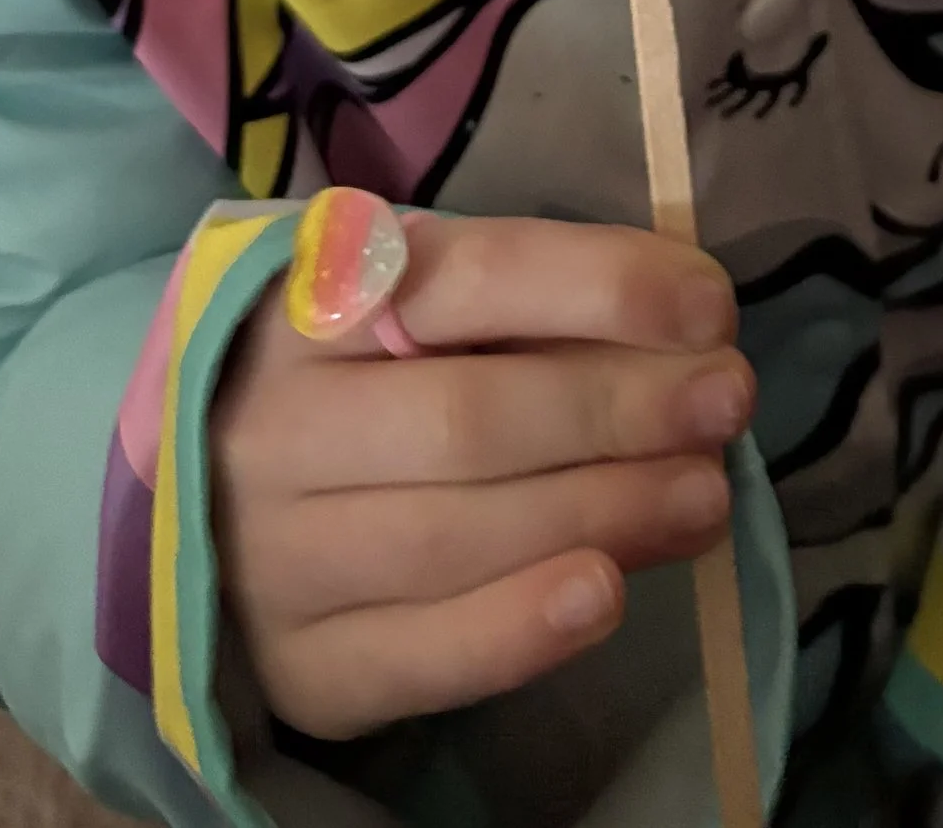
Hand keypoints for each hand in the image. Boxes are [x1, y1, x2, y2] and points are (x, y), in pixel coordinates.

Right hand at [209, 211, 752, 743]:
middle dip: (619, 408)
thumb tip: (687, 324)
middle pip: (468, 415)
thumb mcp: (413, 305)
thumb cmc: (355, 378)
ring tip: (706, 497)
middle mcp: (274, 420)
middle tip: (729, 403)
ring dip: (603, 512)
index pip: (470, 276)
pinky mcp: (296, 666)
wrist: (213, 505)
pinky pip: (419, 655)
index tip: (709, 307)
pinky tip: (605, 595)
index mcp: (311, 298)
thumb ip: (523, 304)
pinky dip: (518, 629)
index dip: (598, 286)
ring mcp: (273, 551)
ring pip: (454, 536)